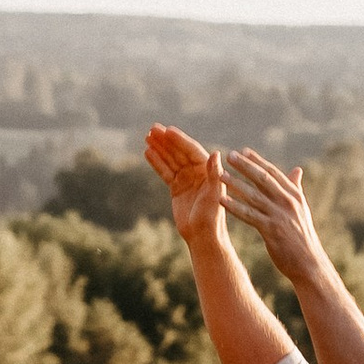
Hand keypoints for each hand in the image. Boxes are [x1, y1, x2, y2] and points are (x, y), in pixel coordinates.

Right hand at [144, 122, 228, 246]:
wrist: (202, 235)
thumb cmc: (212, 216)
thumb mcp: (214, 194)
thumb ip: (214, 174)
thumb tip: (215, 153)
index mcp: (208, 170)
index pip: (191, 150)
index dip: (179, 140)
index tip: (167, 130)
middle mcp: (197, 172)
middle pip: (179, 152)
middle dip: (166, 140)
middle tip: (153, 128)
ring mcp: (186, 179)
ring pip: (170, 160)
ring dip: (159, 148)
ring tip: (147, 136)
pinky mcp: (176, 188)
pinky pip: (165, 172)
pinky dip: (157, 162)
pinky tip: (147, 152)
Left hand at [220, 147, 325, 285]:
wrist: (309, 264)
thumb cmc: (302, 237)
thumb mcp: (302, 210)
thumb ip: (296, 189)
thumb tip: (297, 170)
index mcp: (295, 195)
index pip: (273, 173)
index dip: (258, 161)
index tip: (243, 151)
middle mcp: (288, 202)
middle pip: (263, 179)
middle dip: (245, 166)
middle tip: (229, 155)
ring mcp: (280, 216)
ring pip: (254, 196)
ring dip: (236, 184)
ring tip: (220, 175)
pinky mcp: (272, 230)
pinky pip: (250, 216)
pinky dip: (235, 207)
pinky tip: (222, 200)